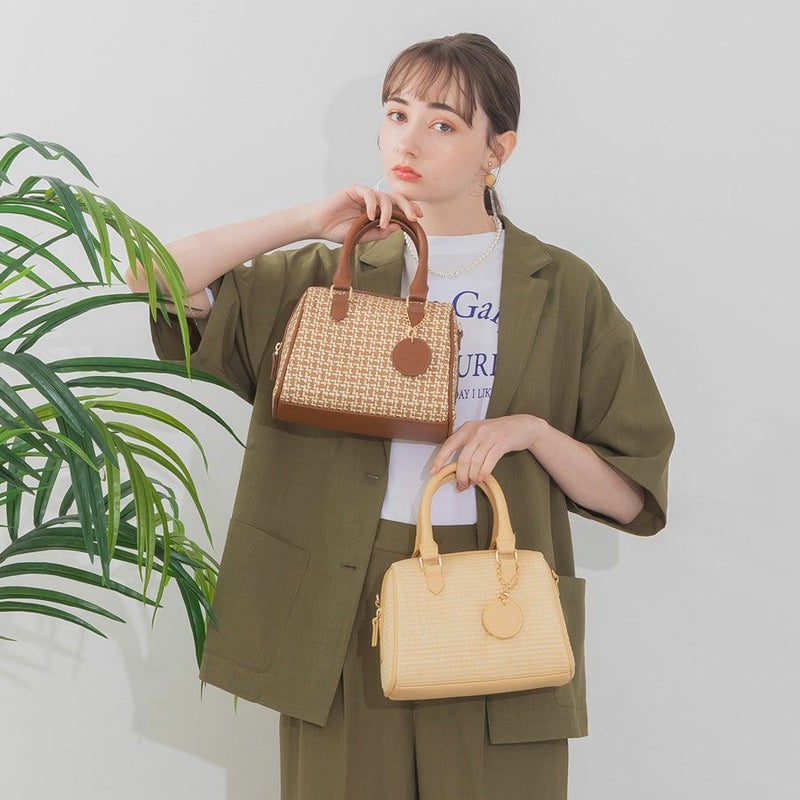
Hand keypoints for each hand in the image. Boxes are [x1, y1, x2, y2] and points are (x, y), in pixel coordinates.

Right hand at [307, 183, 422, 242]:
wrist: (320, 226)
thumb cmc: (340, 231)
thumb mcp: (363, 237)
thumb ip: (380, 233)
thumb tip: (399, 228)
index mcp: (378, 211)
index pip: (398, 207)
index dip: (410, 209)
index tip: (419, 218)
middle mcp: (373, 200)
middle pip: (396, 198)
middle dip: (407, 206)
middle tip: (413, 217)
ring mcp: (364, 194)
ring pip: (383, 197)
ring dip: (387, 211)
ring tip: (382, 224)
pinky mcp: (354, 189)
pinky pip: (368, 194)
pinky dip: (372, 205)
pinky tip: (370, 216)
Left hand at [429, 415, 545, 490]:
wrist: (523, 426)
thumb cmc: (499, 432)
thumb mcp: (480, 433)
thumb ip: (469, 446)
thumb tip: (459, 468)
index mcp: (468, 428)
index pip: (449, 444)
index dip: (440, 458)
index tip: (434, 471)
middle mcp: (477, 430)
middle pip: (463, 458)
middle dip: (461, 475)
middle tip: (462, 485)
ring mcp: (490, 436)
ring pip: (475, 462)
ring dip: (473, 476)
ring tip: (473, 483)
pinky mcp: (502, 442)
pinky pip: (489, 461)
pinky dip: (484, 472)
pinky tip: (482, 479)